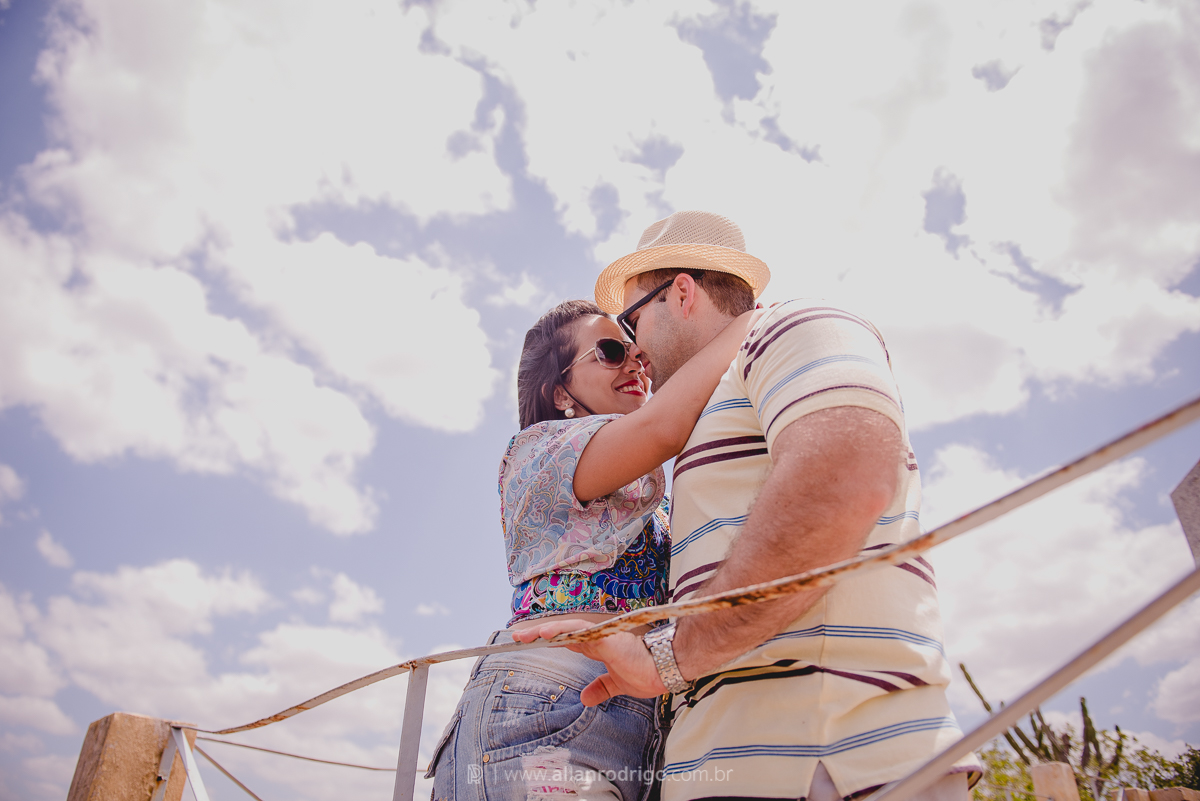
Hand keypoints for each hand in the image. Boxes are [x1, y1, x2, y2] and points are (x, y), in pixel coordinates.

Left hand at [512, 621, 666, 705]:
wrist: (666, 669)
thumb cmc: (647, 673)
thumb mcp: (617, 686)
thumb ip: (600, 688)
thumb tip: (585, 698)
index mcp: (597, 648)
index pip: (568, 641)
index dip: (549, 640)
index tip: (530, 643)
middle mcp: (595, 639)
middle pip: (561, 633)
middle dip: (538, 634)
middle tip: (517, 637)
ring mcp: (599, 636)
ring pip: (565, 629)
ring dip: (543, 631)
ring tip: (523, 635)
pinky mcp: (604, 637)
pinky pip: (578, 631)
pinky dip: (561, 631)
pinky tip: (545, 633)